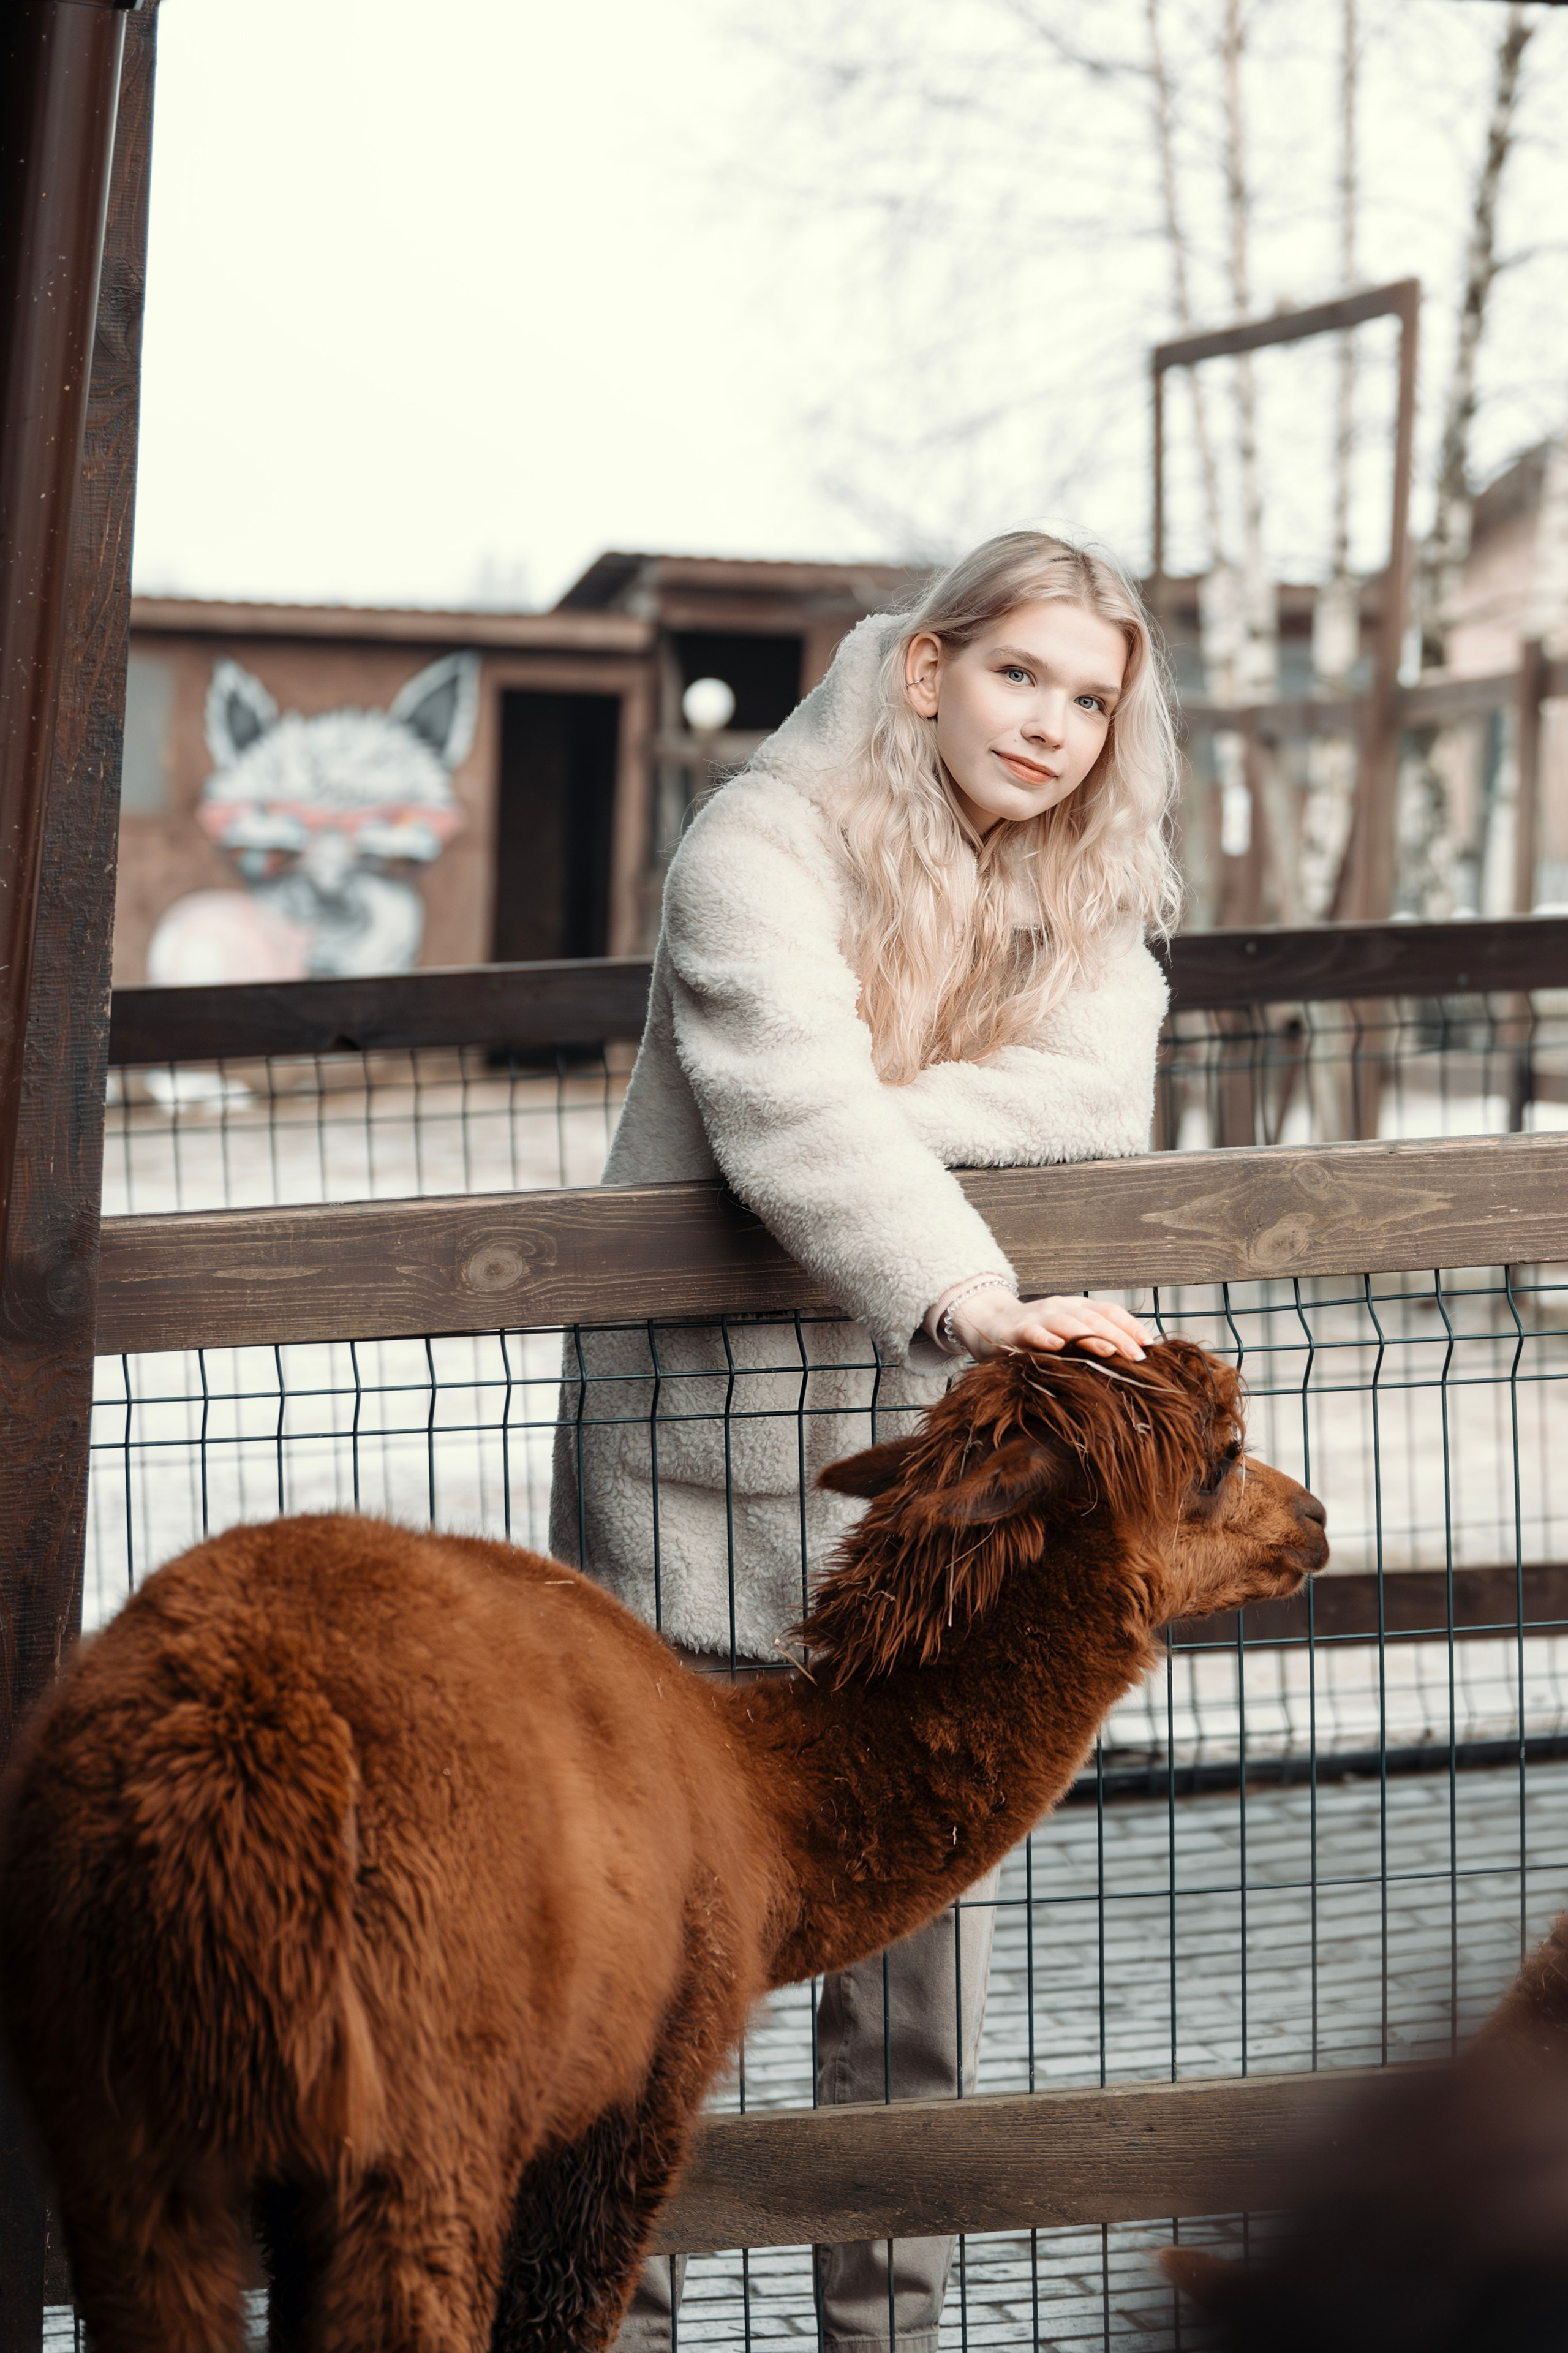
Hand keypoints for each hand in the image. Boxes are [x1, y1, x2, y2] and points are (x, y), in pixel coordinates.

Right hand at [949, 1286, 1149, 1362]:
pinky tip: (1056, 1346)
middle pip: (1093, 1318)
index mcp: (1076, 1308)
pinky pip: (1031, 1333)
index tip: (1148, 1344)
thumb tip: (1130, 1355)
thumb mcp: (1066, 1333)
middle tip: (1137, 1356)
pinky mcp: (1015, 1331)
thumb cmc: (1035, 1334)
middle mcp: (1060, 1308)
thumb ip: (1091, 1340)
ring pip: (1067, 1324)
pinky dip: (1044, 1338)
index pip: (1107, 1311)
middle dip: (1117, 1336)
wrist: (989, 1322)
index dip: (1129, 1325)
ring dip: (1089, 1336)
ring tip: (1108, 1350)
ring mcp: (1038, 1318)